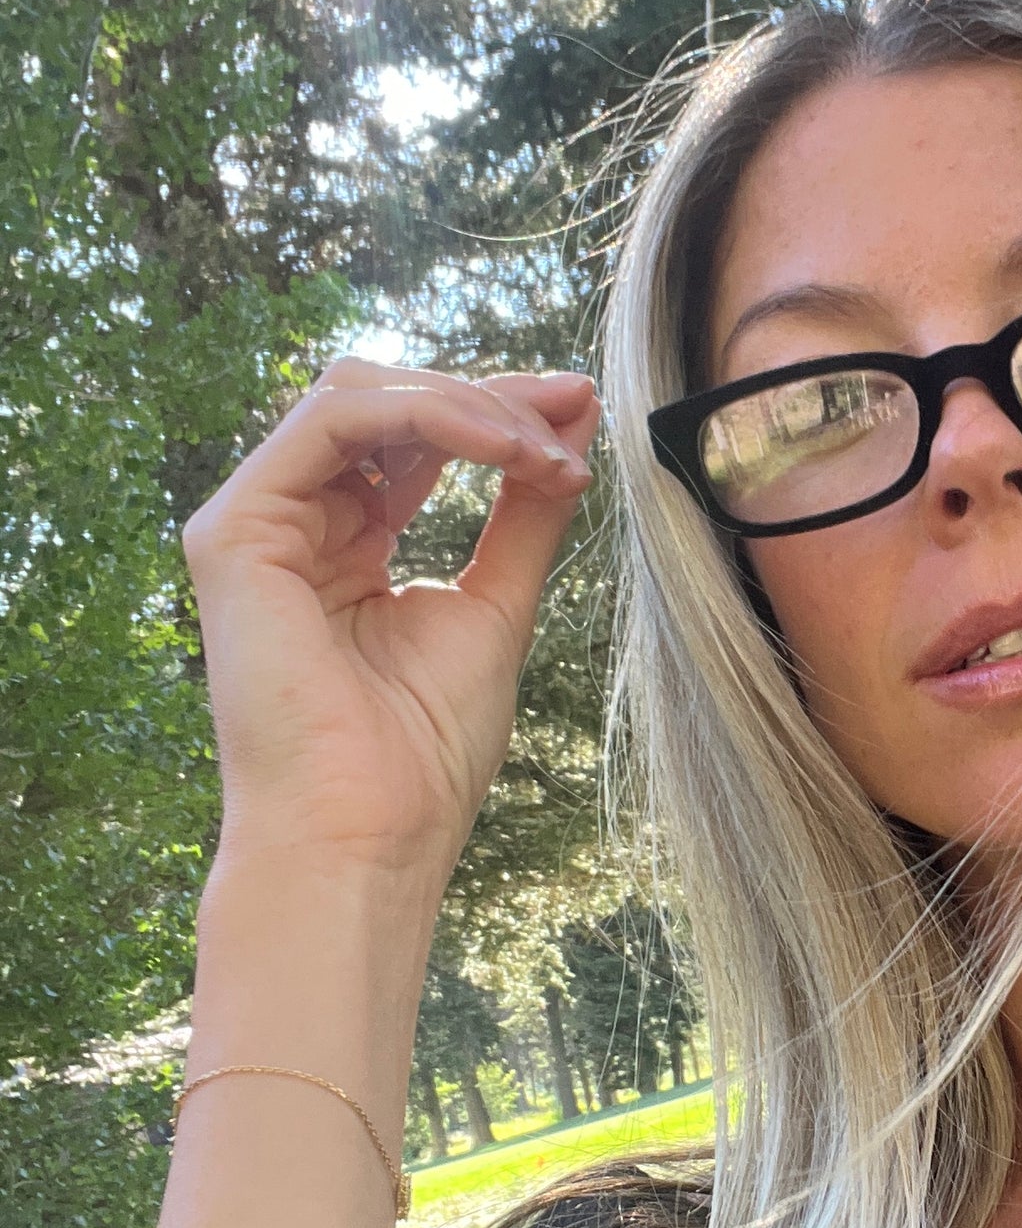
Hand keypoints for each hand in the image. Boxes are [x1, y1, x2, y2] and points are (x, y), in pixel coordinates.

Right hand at [181, 357, 599, 881]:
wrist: (370, 834)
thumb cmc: (423, 752)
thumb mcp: (497, 604)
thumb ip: (525, 512)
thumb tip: (571, 423)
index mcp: (348, 544)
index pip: (414, 437)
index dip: (497, 410)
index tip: (582, 408)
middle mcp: (297, 524)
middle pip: (385, 400)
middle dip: (488, 395)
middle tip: (570, 417)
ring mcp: (257, 524)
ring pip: (358, 393)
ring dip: (467, 405)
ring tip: (541, 450)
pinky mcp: (234, 532)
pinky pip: (332, 420)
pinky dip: (426, 415)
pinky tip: (498, 448)